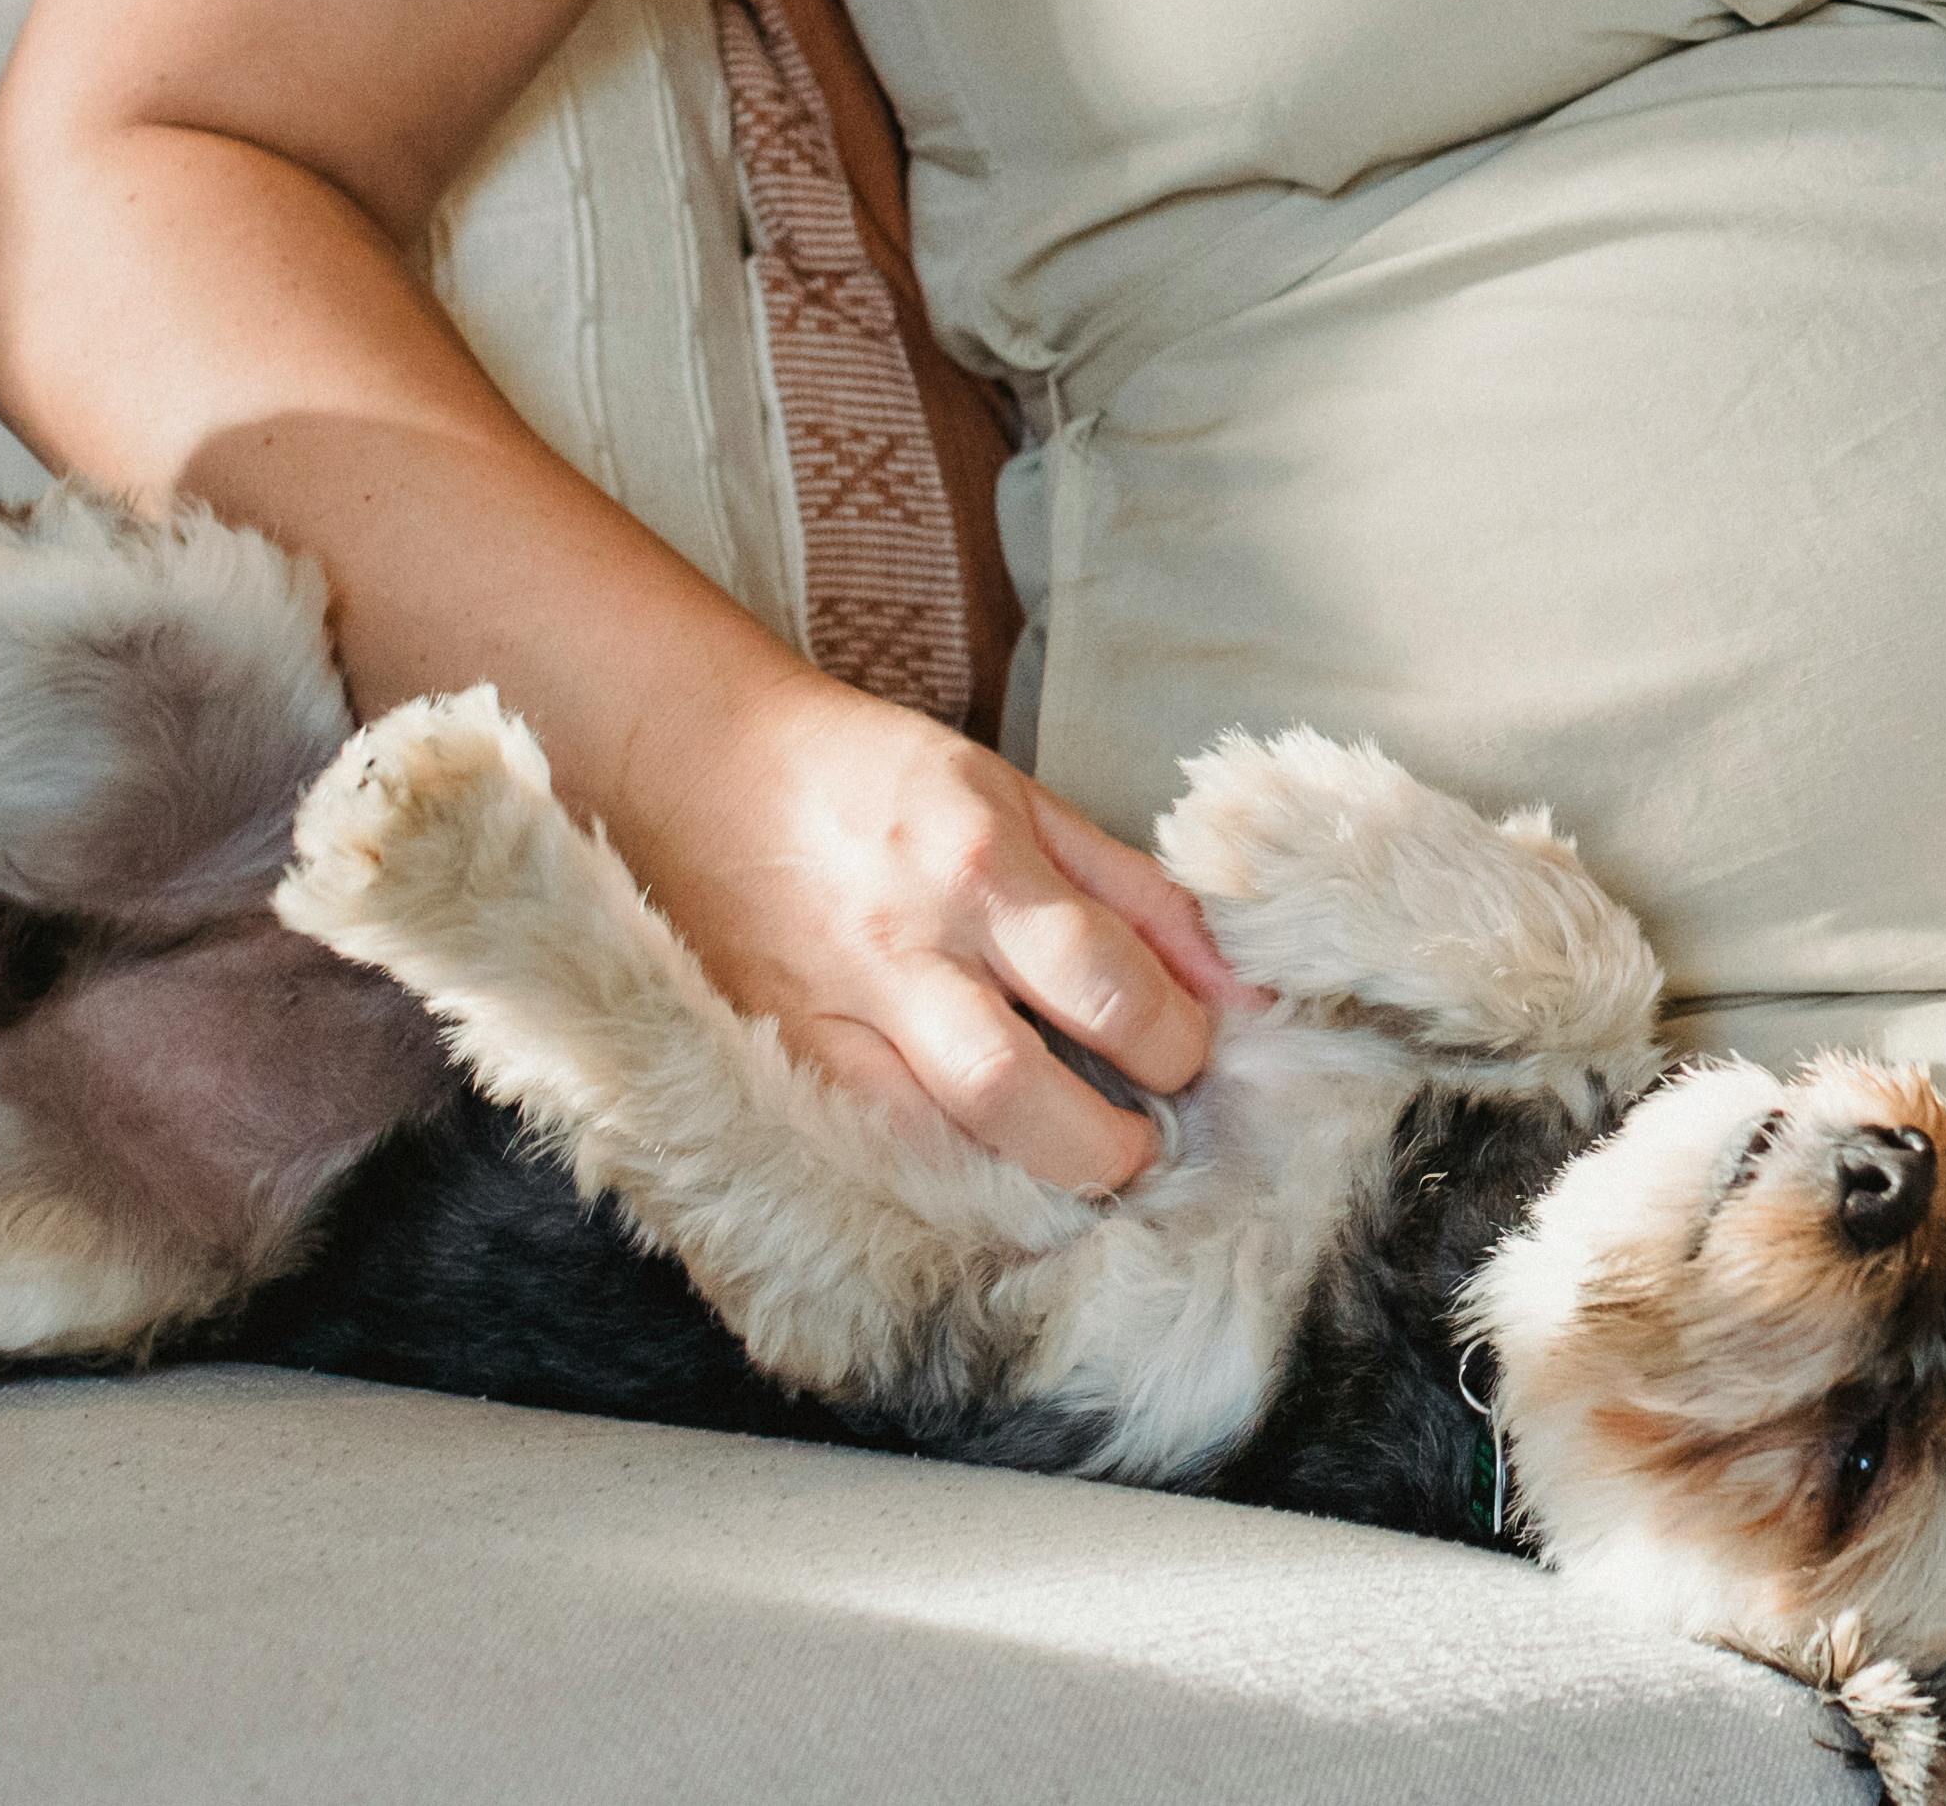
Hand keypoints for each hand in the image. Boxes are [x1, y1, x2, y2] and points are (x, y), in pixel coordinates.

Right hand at [608, 660, 1240, 1193]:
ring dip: (1023, 1182)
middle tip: (1143, 1142)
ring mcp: (823, 1018)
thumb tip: (1244, 987)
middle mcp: (901, 949)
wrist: (701, 762)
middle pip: (1016, 1095)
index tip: (1187, 1053)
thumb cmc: (879, 780)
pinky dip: (938, 1175)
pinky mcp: (772, 1062)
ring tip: (1072, 1165)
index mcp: (981, 863)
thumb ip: (1139, 899)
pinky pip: (868, 1152)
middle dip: (1104, 1148)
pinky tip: (983, 1167)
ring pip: (931, 1149)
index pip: (1108, 987)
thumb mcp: (1026, 802)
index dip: (1176, 1043)